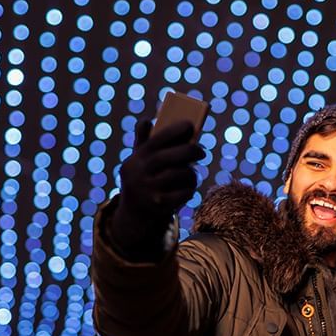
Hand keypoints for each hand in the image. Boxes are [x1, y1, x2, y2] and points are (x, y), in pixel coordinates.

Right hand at [109, 118, 204, 260]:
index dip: (174, 130)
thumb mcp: (138, 161)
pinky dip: (189, 189)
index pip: (155, 140)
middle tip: (202, 152)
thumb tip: (148, 119)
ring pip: (178, 175)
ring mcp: (148, 191)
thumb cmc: (141, 180)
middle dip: (189, 151)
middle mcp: (139, 174)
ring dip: (191, 173)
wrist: (133, 215)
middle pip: (169, 157)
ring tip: (193, 173)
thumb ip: (143, 141)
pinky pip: (183, 193)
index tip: (190, 125)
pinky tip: (188, 188)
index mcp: (135, 159)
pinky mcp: (159, 206)